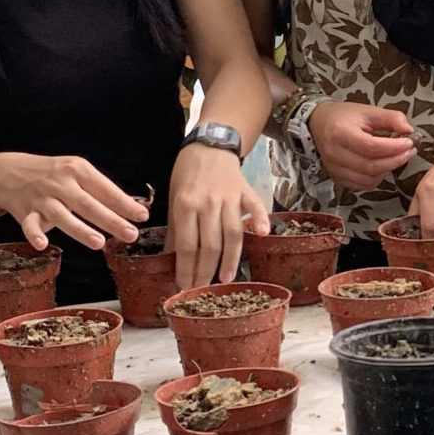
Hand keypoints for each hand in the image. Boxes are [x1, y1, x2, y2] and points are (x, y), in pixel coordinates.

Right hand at [0, 152, 151, 251]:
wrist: (9, 171)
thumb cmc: (54, 174)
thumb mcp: (77, 171)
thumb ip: (99, 189)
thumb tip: (130, 207)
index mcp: (79, 170)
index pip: (106, 189)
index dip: (124, 203)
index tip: (142, 216)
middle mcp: (62, 183)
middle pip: (89, 204)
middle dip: (112, 220)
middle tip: (131, 235)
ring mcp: (43, 198)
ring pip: (63, 215)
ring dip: (81, 229)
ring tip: (100, 243)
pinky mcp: (25, 212)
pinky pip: (30, 225)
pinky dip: (35, 234)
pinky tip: (43, 244)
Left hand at [166, 145, 268, 289]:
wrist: (209, 144)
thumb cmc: (187, 173)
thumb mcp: (174, 199)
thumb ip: (175, 229)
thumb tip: (171, 260)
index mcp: (185, 205)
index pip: (186, 245)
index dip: (185, 268)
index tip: (184, 287)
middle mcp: (208, 203)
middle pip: (209, 244)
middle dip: (205, 271)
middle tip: (203, 290)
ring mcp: (229, 197)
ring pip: (231, 233)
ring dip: (230, 259)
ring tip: (226, 279)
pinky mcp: (246, 190)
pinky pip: (255, 206)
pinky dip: (260, 219)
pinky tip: (262, 235)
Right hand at [307, 102, 417, 191]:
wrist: (320, 123)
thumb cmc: (343, 117)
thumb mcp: (368, 111)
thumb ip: (391, 118)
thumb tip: (408, 130)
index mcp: (341, 133)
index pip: (371, 147)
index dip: (393, 147)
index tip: (408, 142)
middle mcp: (334, 153)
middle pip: (371, 166)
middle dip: (395, 160)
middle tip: (408, 151)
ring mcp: (334, 168)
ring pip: (368, 179)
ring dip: (387, 170)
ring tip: (395, 157)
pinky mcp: (337, 177)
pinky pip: (361, 185)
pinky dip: (376, 178)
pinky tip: (381, 166)